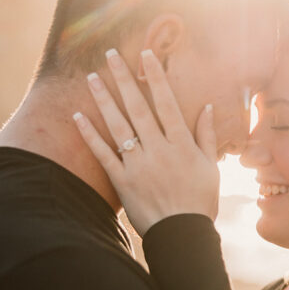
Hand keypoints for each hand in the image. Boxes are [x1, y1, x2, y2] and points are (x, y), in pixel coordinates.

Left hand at [74, 48, 219, 234]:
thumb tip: (208, 107)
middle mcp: (158, 150)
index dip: (156, 77)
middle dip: (124, 79)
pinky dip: (90, 136)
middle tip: (110, 54)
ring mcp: (138, 165)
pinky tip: (78, 117)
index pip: (166, 103)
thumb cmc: (200, 202)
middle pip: (137, 108)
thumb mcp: (211, 167)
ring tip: (92, 77)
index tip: (147, 54)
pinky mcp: (123, 181)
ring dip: (103, 99)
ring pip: (118, 126)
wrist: (183, 235)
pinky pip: (103, 155)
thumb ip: (207, 136)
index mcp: (181, 145)